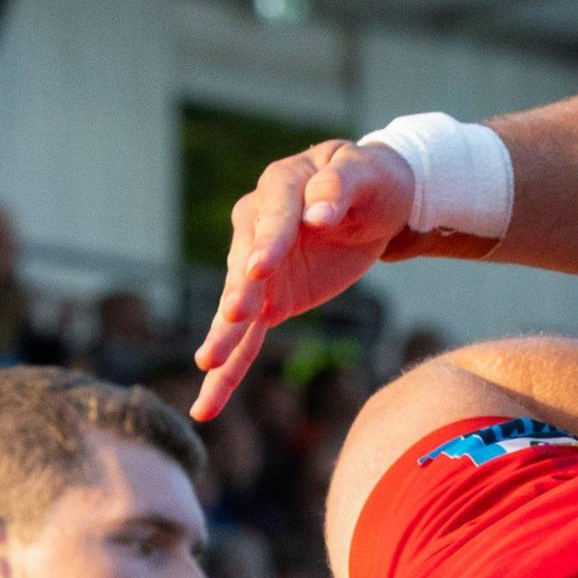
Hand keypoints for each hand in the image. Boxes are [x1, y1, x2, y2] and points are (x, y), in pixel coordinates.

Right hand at [193, 139, 416, 417]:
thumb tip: (318, 213)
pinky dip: (228, 373)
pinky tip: (206, 405)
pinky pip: (246, 339)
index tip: (261, 268)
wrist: (371, 200)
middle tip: (233, 314)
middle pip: (245, 264)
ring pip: (237, 307)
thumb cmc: (370, 180)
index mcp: (281, 186)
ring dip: (224, 336)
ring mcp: (258, 270)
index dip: (269, 242)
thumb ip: (340, 187)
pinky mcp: (269, 301)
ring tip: (208, 362)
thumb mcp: (366, 172)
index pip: (274, 216)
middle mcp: (257, 227)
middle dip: (239, 291)